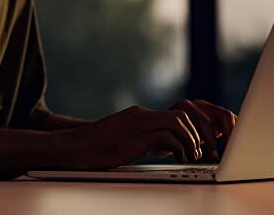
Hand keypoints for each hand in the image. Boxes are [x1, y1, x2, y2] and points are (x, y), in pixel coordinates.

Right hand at [63, 102, 236, 169]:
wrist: (74, 147)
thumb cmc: (96, 148)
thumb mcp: (124, 139)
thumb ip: (143, 139)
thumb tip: (164, 147)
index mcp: (139, 115)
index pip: (174, 114)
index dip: (190, 129)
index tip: (196, 144)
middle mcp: (141, 115)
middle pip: (181, 114)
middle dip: (196, 132)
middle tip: (200, 151)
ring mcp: (138, 124)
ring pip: (178, 122)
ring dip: (191, 141)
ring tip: (193, 156)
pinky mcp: (135, 138)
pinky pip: (167, 138)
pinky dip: (180, 149)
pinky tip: (180, 160)